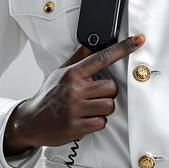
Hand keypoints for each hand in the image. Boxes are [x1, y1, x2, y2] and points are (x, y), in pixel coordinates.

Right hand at [2, 34, 144, 153]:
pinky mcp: (75, 127)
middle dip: (108, 93)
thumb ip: (77, 60)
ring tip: (89, 108)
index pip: (102, 57)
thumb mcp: (59, 73)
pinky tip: (84, 119)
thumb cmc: (48, 96)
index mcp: (72, 74)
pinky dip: (96, 122)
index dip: (123, 48)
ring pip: (109, 106)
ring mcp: (74, 109)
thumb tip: (89, 45)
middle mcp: (74, 89)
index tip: (138, 40)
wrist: (30, 121)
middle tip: (95, 96)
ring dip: (103, 109)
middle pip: (112, 87)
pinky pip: (101, 123)